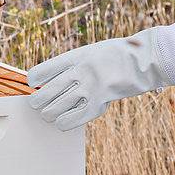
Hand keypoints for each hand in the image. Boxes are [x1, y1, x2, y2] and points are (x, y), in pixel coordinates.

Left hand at [26, 28, 171, 130]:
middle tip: (34, 103)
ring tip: (46, 114)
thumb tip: (57, 78)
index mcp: (76, 56)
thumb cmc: (117, 54)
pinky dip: (64, 122)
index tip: (30, 81)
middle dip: (38, 99)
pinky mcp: (100, 103)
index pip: (46, 68)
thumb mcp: (91, 51)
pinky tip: (60, 122)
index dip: (35, 77)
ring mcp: (90, 88)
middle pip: (49, 90)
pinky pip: (76, 117)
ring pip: (58, 106)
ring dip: (48, 112)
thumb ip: (76, 63)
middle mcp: (80, 72)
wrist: (143, 59)